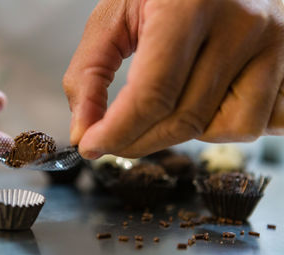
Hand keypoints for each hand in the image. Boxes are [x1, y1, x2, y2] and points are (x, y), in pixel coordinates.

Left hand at [64, 0, 283, 158]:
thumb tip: (84, 131)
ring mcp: (273, 45)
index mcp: (189, 6)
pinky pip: (260, 122)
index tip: (91, 146)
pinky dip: (224, 127)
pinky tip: (202, 107)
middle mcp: (242, 25)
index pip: (153, 94)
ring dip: (184, 134)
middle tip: (111, 141)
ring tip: (166, 109)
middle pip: (185, 119)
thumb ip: (89, 72)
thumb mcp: (115, 15)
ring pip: (228, 129)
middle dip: (137, 142)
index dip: (117, 131)